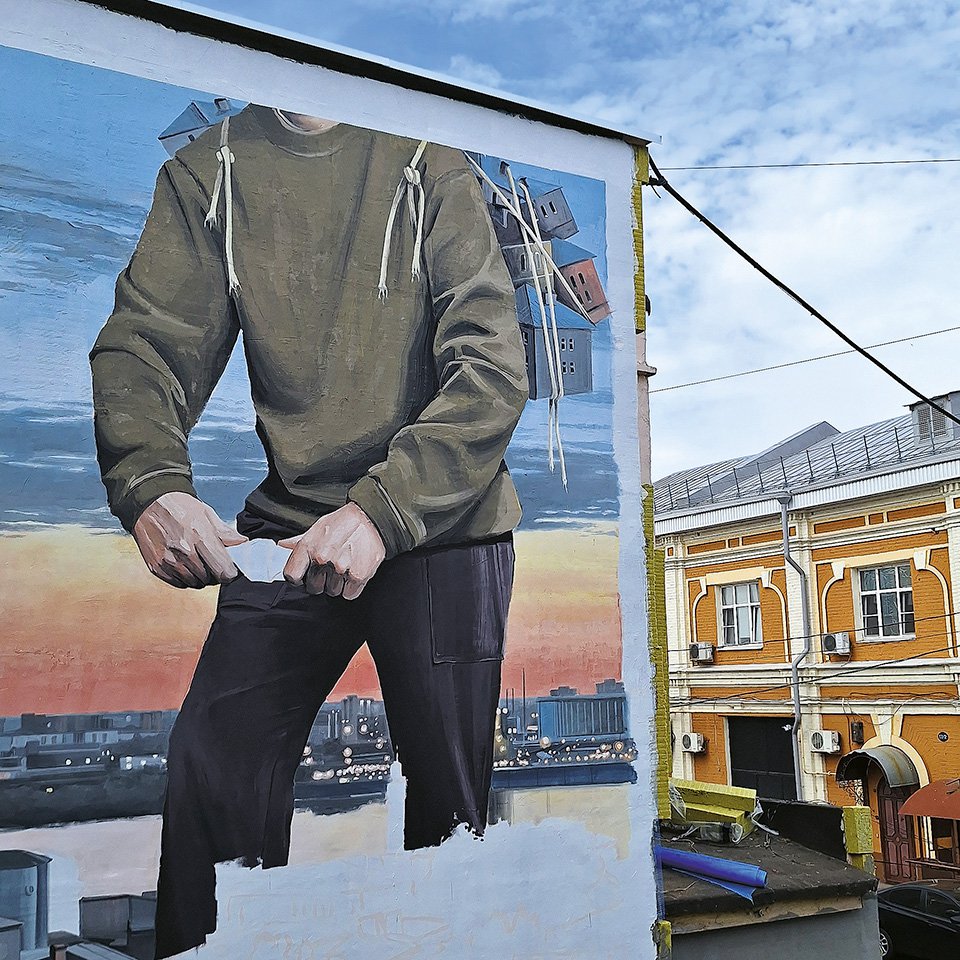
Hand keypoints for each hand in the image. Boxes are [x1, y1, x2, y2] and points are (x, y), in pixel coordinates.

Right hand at [132, 492, 246, 588]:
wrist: (148, 503)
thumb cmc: (179, 507)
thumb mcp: (206, 514)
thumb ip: (225, 533)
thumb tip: (242, 544)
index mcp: (200, 536)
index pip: (223, 571)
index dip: (230, 573)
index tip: (229, 568)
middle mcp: (184, 552)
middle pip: (209, 579)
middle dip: (215, 573)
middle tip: (212, 561)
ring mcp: (168, 562)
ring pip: (194, 583)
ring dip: (200, 577)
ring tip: (197, 561)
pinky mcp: (156, 568)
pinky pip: (178, 583)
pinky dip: (184, 578)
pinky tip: (184, 564)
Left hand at [279, 503, 385, 599]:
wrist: (371, 518)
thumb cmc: (343, 522)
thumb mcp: (317, 528)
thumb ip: (298, 542)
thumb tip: (282, 547)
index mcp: (308, 546)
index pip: (292, 575)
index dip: (298, 577)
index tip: (305, 575)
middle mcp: (322, 558)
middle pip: (314, 587)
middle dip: (321, 581)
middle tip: (331, 568)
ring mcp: (340, 568)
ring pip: (332, 591)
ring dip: (338, 583)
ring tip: (345, 567)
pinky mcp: (358, 575)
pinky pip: (349, 594)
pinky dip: (352, 587)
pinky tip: (353, 572)